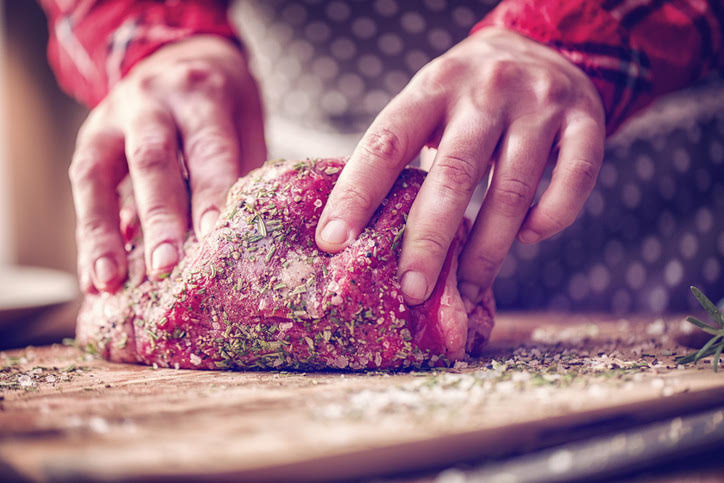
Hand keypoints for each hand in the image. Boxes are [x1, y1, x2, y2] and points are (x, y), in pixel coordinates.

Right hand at [70, 36, 265, 292]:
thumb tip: (238, 238)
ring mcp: (112, 119)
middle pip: (151, 161)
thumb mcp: (244, 121)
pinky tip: (95, 276)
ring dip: (103, 234)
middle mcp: (152, 102)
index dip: (209, 193)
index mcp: (202, 94)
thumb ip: (239, 171)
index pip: (207, 148)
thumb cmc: (222, 102)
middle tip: (164, 267)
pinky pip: (83, 189)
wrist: (179, 56)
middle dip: (158, 218)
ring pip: (99, 175)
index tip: (211, 238)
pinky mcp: (88, 140)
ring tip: (109, 282)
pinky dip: (90, 236)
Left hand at [316, 27, 604, 304]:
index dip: (356, 194)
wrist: (544, 45)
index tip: (333, 242)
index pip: (386, 144)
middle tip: (411, 291)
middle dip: (429, 242)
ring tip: (468, 288)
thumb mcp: (429, 102)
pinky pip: (573, 181)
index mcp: (433, 88)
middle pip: (452, 176)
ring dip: (488, 250)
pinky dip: (549, 218)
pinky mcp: (587, 120)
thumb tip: (364, 234)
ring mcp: (540, 105)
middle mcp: (486, 92)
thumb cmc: (469, 94)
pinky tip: (527, 236)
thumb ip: (405, 154)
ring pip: (511, 191)